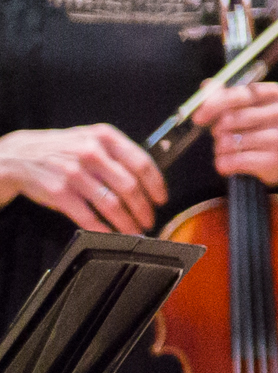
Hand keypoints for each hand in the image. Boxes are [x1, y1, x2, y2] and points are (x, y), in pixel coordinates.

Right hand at [0, 123, 170, 233]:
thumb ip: (116, 152)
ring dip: (127, 222)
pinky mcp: (60, 193)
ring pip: (111, 204)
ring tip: (135, 231)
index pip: (141, 162)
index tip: (162, 199)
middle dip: (144, 208)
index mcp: (106, 138)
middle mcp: (93, 154)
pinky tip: (111, 234)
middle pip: (130, 186)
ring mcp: (75, 173)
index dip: (156, 184)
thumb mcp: (91, 139)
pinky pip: (88, 216)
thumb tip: (146, 176)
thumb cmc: (62, 149)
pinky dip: (103, 229)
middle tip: (150, 220)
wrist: (21, 155)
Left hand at [193, 80, 277, 187]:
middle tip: (220, 133)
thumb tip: (206, 85)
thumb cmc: (251, 126)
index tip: (198, 117)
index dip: (215, 104)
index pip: (240, 94)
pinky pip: (234, 161)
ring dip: (220, 147)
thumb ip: (221, 94)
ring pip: (231, 142)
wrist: (274, 155)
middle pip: (232, 118)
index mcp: (274, 93)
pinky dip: (224, 163)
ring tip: (228, 148)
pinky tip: (230, 162)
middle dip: (218, 129)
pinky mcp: (274, 160)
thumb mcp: (239, 107)